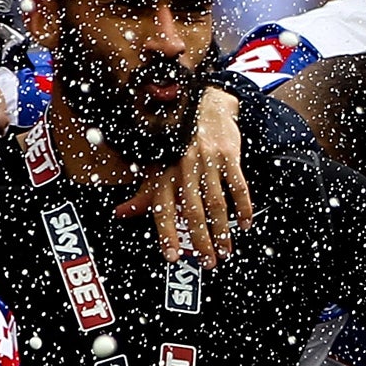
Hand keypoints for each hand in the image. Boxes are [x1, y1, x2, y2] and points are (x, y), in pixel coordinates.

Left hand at [115, 86, 253, 263]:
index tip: (173, 256)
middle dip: (201, 241)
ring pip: (217, 203)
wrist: (202, 103)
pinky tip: (245, 223)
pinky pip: (238, 186)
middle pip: (192, 211)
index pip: (162, 208)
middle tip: (208, 262)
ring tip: (226, 251)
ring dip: (223, 231)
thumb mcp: (156, 164)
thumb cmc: (177, 141)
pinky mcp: (229, 155)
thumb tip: (121, 213)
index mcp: (163, 172)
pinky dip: (243, 208)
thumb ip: (143, 193)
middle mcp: (183, 167)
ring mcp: (207, 160)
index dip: (167, 234)